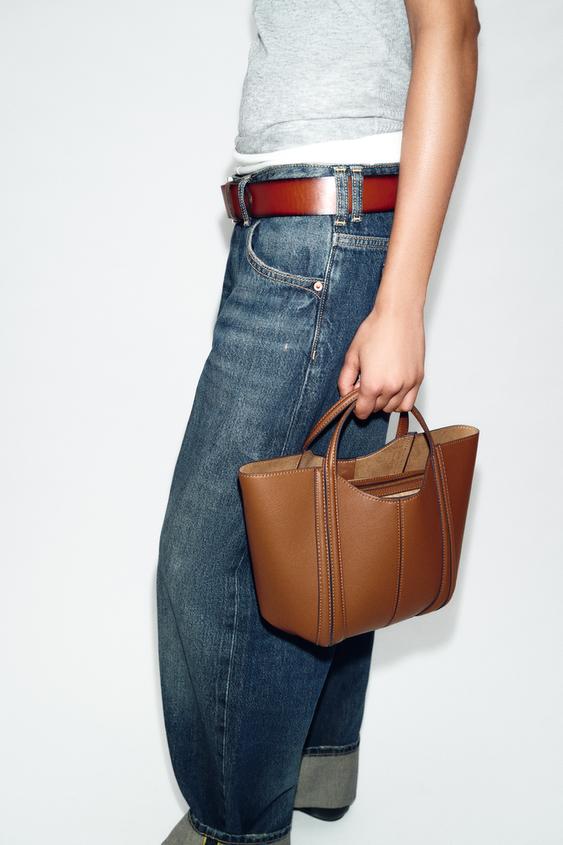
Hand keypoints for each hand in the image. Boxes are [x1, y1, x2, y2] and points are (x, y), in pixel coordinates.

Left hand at [337, 304, 424, 419]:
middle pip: (377, 409)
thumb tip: (345, 395)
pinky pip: (408, 403)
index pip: (363, 411)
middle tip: (366, 384)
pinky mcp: (419, 378)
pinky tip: (393, 389)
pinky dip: (399, 401)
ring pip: (392, 408)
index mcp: (373, 384)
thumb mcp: (352, 355)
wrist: (399, 314)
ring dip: (384, 402)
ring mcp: (407, 384)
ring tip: (380, 384)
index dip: (356, 408)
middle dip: (369, 401)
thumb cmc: (375, 330)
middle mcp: (392, 388)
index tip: (355, 401)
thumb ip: (345, 380)